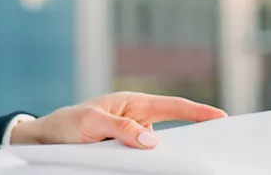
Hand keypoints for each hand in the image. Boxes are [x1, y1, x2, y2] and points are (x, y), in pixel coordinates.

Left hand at [9, 92, 225, 149]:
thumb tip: (152, 141)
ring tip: (191, 161)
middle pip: (174, 127)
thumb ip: (121, 128)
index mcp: (133, 103)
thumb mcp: (92, 123)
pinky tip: (162, 167)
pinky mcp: (126, 150)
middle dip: (195, 134)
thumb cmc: (69, 123)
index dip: (198, 111)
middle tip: (217, 145)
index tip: (222, 117)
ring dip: (172, 153)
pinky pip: (146, 157)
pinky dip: (156, 162)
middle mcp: (137, 118)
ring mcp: (133, 135)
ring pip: (160, 146)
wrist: (48, 138)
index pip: (172, 106)